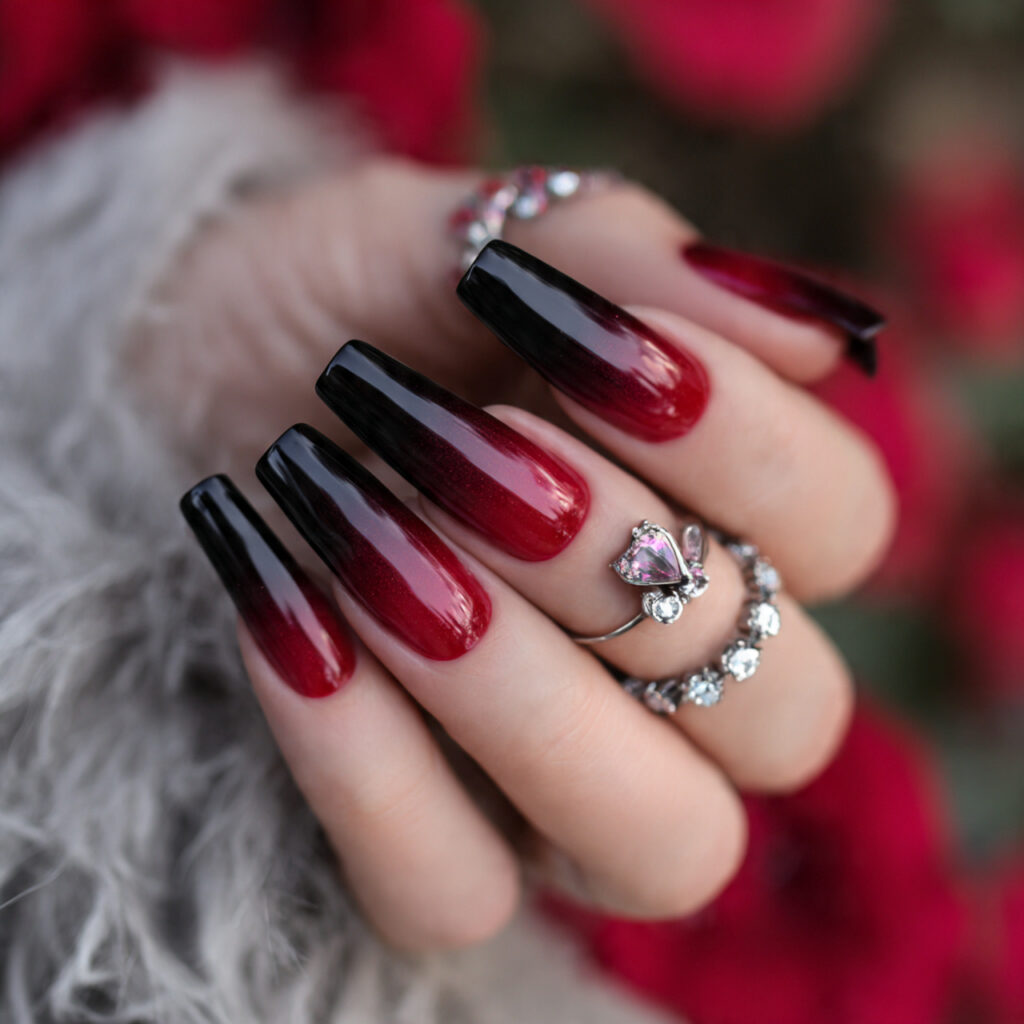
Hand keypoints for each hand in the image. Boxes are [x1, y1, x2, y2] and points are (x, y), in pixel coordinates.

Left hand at [169, 158, 894, 950]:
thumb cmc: (335, 304)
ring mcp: (561, 792)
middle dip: (616, 564)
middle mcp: (675, 682)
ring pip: (661, 841)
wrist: (169, 371)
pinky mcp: (429, 853)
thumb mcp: (457, 237)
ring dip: (519, 685)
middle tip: (464, 447)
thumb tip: (822, 336)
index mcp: (717, 520)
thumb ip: (622, 260)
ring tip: (368, 535)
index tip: (578, 339)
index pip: (840, 527)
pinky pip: (454, 893)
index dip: (739, 440)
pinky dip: (368, 765)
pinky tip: (289, 618)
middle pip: (781, 710)